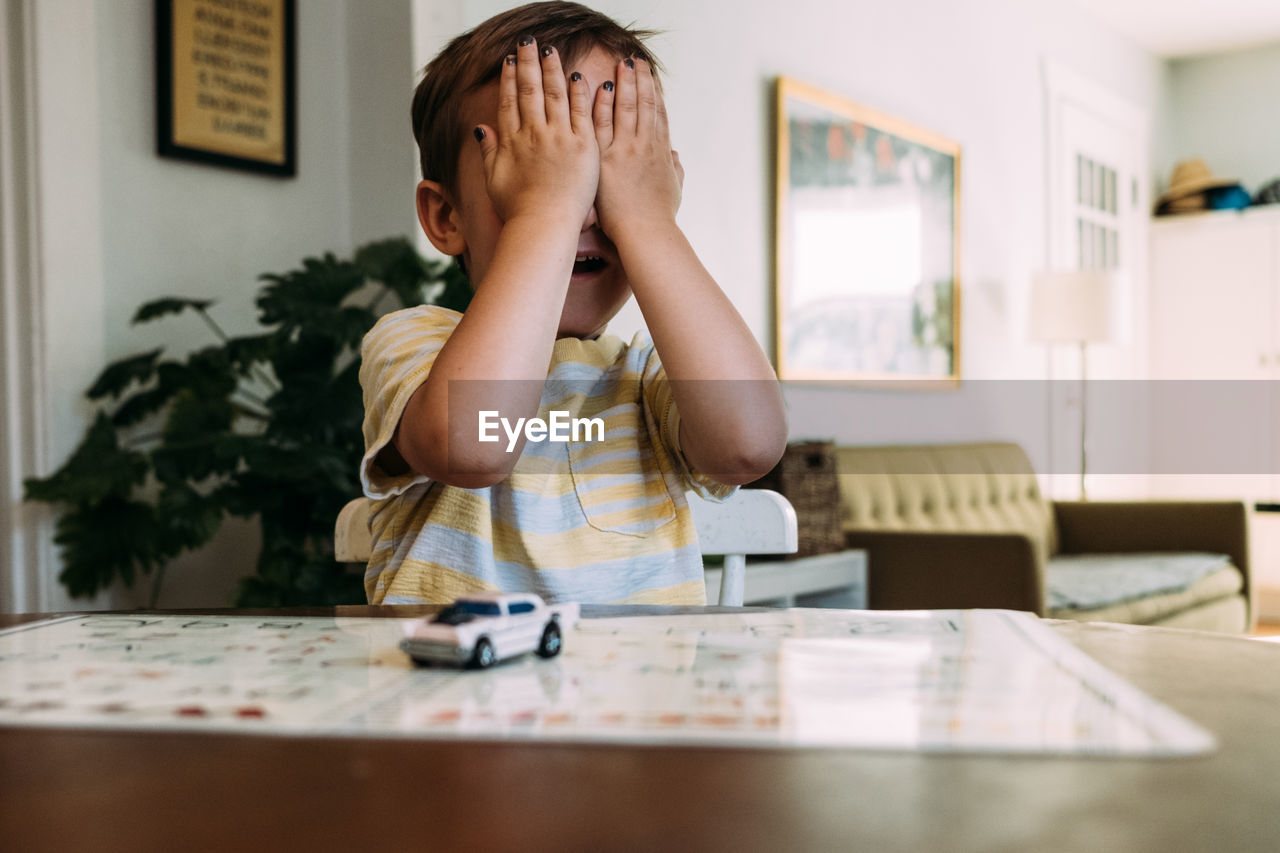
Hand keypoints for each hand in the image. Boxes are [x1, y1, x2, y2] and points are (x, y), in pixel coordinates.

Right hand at [474, 37, 598, 224]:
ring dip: (552, 69)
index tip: (510, 60)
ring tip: (551, 51)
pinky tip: (577, 76)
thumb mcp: (494, 180)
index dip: (509, 78)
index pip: (509, 101)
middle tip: (529, 42)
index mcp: (512, 142)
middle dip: (528, 63)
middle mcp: (534, 134)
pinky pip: (582, 112)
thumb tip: (481, 128)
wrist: (544, 227)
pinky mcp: (583, 146)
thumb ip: (489, 151)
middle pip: (530, 90)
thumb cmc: (518, 211)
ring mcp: (560, 138)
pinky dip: (579, 92)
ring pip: (555, 94)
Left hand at [593, 57, 682, 239]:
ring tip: (622, 63)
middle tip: (635, 60)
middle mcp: (646, 146)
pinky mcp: (607, 158)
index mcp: (662, 152)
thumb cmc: (660, 218)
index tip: (651, 77)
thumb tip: (676, 158)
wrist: (646, 233)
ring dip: (625, 83)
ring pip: (628, 108)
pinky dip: (603, 104)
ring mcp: (627, 150)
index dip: (655, 93)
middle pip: (645, 104)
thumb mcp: (674, 190)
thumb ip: (675, 170)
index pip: (659, 115)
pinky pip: (604, 125)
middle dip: (641, 80)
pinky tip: (602, 86)